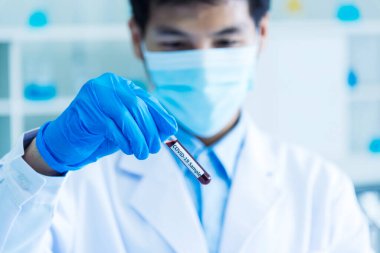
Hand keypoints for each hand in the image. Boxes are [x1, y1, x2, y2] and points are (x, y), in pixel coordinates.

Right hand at [36, 73, 176, 172]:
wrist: (68, 138)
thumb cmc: (101, 132)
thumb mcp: (128, 126)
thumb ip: (146, 124)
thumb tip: (170, 129)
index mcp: (121, 85)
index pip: (145, 99)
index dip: (160, 115)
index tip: (171, 130)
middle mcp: (108, 84)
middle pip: (137, 106)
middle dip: (149, 130)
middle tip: (155, 148)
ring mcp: (94, 93)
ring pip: (125, 116)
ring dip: (137, 138)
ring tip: (142, 153)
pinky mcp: (84, 107)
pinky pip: (110, 125)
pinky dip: (122, 139)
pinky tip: (127, 149)